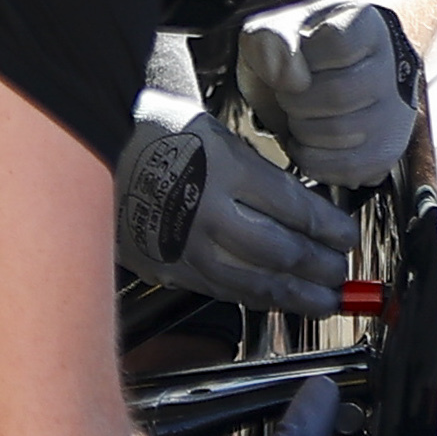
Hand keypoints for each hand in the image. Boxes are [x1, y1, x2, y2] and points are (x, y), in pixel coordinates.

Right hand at [117, 104, 358, 311]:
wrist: (90, 152)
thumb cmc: (154, 133)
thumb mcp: (215, 134)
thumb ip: (256, 172)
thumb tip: (303, 209)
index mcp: (227, 169)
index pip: (297, 210)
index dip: (330, 230)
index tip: (346, 238)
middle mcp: (209, 212)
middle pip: (283, 252)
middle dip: (322, 267)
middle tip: (341, 273)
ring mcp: (187, 246)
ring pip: (256, 283)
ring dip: (298, 297)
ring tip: (325, 302)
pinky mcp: (169, 267)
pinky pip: (224, 291)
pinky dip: (258, 299)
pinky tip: (278, 302)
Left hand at [236, 0, 419, 184]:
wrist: (324, 77)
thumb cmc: (296, 52)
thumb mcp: (273, 30)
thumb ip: (272, 41)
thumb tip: (291, 79)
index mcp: (368, 26)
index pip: (337, 44)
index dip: (303, 57)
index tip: (297, 60)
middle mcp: (393, 68)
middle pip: (338, 94)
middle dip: (295, 100)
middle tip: (290, 95)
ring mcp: (396, 113)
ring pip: (341, 132)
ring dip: (302, 130)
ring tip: (300, 117)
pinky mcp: (388, 151)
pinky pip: (347, 167)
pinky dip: (313, 160)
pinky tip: (306, 142)